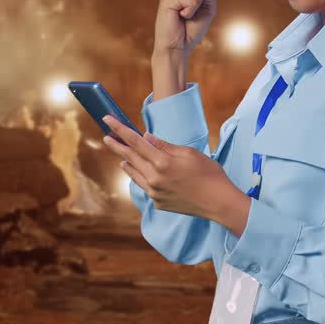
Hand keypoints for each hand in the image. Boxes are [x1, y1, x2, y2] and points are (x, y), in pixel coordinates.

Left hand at [102, 115, 237, 221]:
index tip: (108, 120)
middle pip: (129, 157)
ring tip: (121, 156)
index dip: (120, 129)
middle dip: (117, 145)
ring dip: (126, 163)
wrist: (218, 203)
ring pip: (134, 174)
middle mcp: (154, 178)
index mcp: (162, 162)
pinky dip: (140, 177)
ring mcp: (154, 193)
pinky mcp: (158, 203)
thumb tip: (146, 137)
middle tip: (107, 136)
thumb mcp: (189, 153)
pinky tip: (140, 172)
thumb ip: (165, 146)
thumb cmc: (209, 174)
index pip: (135, 141)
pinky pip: (145, 186)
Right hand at [152, 0, 217, 54]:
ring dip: (194, 8)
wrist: (177, 46)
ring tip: (182, 15)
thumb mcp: (208, 7)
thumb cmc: (192, 28)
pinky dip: (189, 11)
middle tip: (189, 13)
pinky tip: (178, 16)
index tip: (197, 7)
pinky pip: (191, 0)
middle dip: (201, 2)